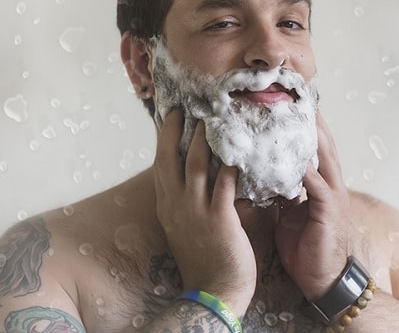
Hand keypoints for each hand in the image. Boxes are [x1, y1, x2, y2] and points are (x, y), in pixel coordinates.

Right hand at [153, 109, 255, 315]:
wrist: (212, 291)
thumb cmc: (202, 255)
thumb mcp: (183, 225)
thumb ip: (185, 199)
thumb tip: (195, 174)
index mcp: (167, 205)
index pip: (160, 164)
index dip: (163, 138)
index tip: (169, 116)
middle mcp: (175, 204)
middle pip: (169, 158)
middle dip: (175, 130)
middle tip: (185, 107)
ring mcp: (195, 211)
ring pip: (196, 164)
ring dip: (203, 139)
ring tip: (210, 120)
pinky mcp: (219, 219)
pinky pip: (224, 184)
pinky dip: (230, 166)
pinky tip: (238, 152)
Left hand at [274, 112, 350, 299]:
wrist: (324, 282)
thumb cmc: (306, 247)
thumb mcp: (289, 215)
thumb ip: (282, 192)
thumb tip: (262, 176)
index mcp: (320, 185)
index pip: (313, 148)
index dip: (303, 127)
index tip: (289, 107)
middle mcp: (329, 185)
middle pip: (322, 145)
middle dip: (312, 122)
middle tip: (296, 100)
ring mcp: (332, 196)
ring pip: (324, 158)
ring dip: (311, 136)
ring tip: (297, 116)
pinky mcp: (329, 211)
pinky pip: (317, 185)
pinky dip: (306, 170)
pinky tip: (295, 156)